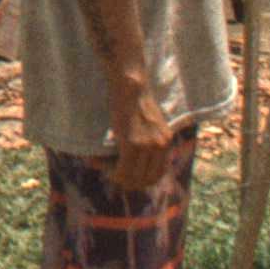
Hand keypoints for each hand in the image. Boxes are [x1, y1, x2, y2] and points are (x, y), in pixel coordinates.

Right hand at [110, 87, 174, 201]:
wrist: (130, 86)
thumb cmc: (134, 100)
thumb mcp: (149, 122)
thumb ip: (148, 140)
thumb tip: (134, 160)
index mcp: (167, 141)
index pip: (158, 174)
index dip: (141, 180)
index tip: (127, 176)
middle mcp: (161, 146)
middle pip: (147, 179)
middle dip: (129, 182)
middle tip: (113, 174)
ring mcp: (148, 146)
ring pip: (133, 177)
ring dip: (118, 177)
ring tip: (106, 169)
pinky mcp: (133, 144)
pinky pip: (122, 169)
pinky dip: (111, 171)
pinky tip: (102, 164)